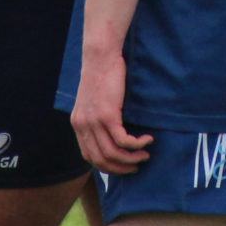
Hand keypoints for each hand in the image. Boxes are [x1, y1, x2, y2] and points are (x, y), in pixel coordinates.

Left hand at [70, 46, 152, 175]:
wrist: (101, 57)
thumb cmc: (103, 75)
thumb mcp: (94, 100)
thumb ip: (98, 118)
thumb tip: (113, 134)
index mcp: (78, 124)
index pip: (89, 157)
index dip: (107, 166)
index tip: (122, 166)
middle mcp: (82, 126)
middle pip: (100, 160)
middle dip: (120, 168)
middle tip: (136, 166)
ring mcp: (94, 122)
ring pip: (112, 154)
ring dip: (131, 159)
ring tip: (145, 156)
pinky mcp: (107, 115)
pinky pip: (123, 141)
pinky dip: (137, 145)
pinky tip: (147, 140)